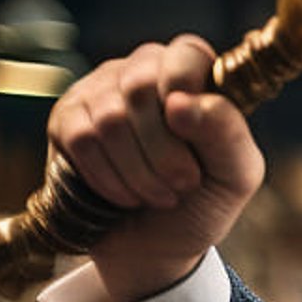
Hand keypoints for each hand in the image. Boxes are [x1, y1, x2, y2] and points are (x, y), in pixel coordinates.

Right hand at [48, 35, 265, 301]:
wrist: (157, 248)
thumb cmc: (201, 203)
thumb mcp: (235, 177)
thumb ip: (228, 135)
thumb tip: (181, 102)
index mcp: (191, 75)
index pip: (186, 53)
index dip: (185, 86)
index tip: (189, 130)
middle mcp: (142, 71)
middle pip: (142, 88)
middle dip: (166, 153)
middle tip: (183, 185)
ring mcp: (100, 91)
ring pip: (111, 119)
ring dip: (141, 174)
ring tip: (159, 196)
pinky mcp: (66, 119)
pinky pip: (82, 140)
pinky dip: (110, 179)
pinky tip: (126, 196)